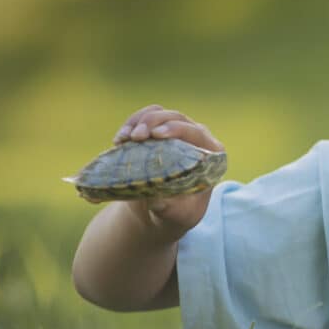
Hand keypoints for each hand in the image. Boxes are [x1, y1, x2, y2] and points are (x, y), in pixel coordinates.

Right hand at [113, 104, 224, 239]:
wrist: (160, 212)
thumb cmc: (176, 214)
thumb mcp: (177, 216)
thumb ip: (169, 207)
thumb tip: (155, 197)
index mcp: (210, 156)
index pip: (197, 134)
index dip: (178, 130)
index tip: (157, 135)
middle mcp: (195, 139)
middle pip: (176, 118)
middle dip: (154, 122)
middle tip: (136, 137)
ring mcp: (174, 132)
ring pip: (158, 113)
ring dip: (139, 120)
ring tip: (125, 138)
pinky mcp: (155, 131)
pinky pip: (142, 118)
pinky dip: (130, 124)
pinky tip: (119, 139)